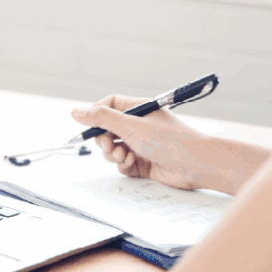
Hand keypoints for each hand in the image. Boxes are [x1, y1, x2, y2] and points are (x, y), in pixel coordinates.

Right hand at [71, 94, 209, 190]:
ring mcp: (141, 145)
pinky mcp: (144, 163)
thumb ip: (101, 119)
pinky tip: (133, 164)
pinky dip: (123, 165)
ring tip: (124, 156)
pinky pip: (123, 164)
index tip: (89, 125)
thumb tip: (76, 111)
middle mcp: (139, 126)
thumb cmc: (170, 140)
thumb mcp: (130, 125)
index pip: (109, 106)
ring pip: (113, 149)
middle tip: (109, 146)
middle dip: (104, 140)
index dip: (96, 115)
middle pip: (107, 130)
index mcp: (138, 109)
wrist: (194, 165)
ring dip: (113, 154)